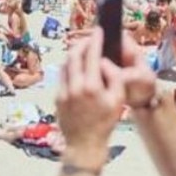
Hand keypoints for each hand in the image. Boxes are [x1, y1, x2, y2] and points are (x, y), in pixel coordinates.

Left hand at [55, 27, 149, 153]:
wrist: (84, 144)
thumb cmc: (105, 123)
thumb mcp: (118, 100)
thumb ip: (114, 77)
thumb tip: (104, 62)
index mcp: (91, 86)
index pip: (92, 55)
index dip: (96, 40)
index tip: (100, 31)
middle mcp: (74, 86)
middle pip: (74, 55)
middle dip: (83, 43)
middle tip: (91, 38)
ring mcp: (63, 92)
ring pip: (65, 64)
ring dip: (74, 53)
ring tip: (84, 49)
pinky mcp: (57, 97)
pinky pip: (62, 75)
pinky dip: (69, 66)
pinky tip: (77, 67)